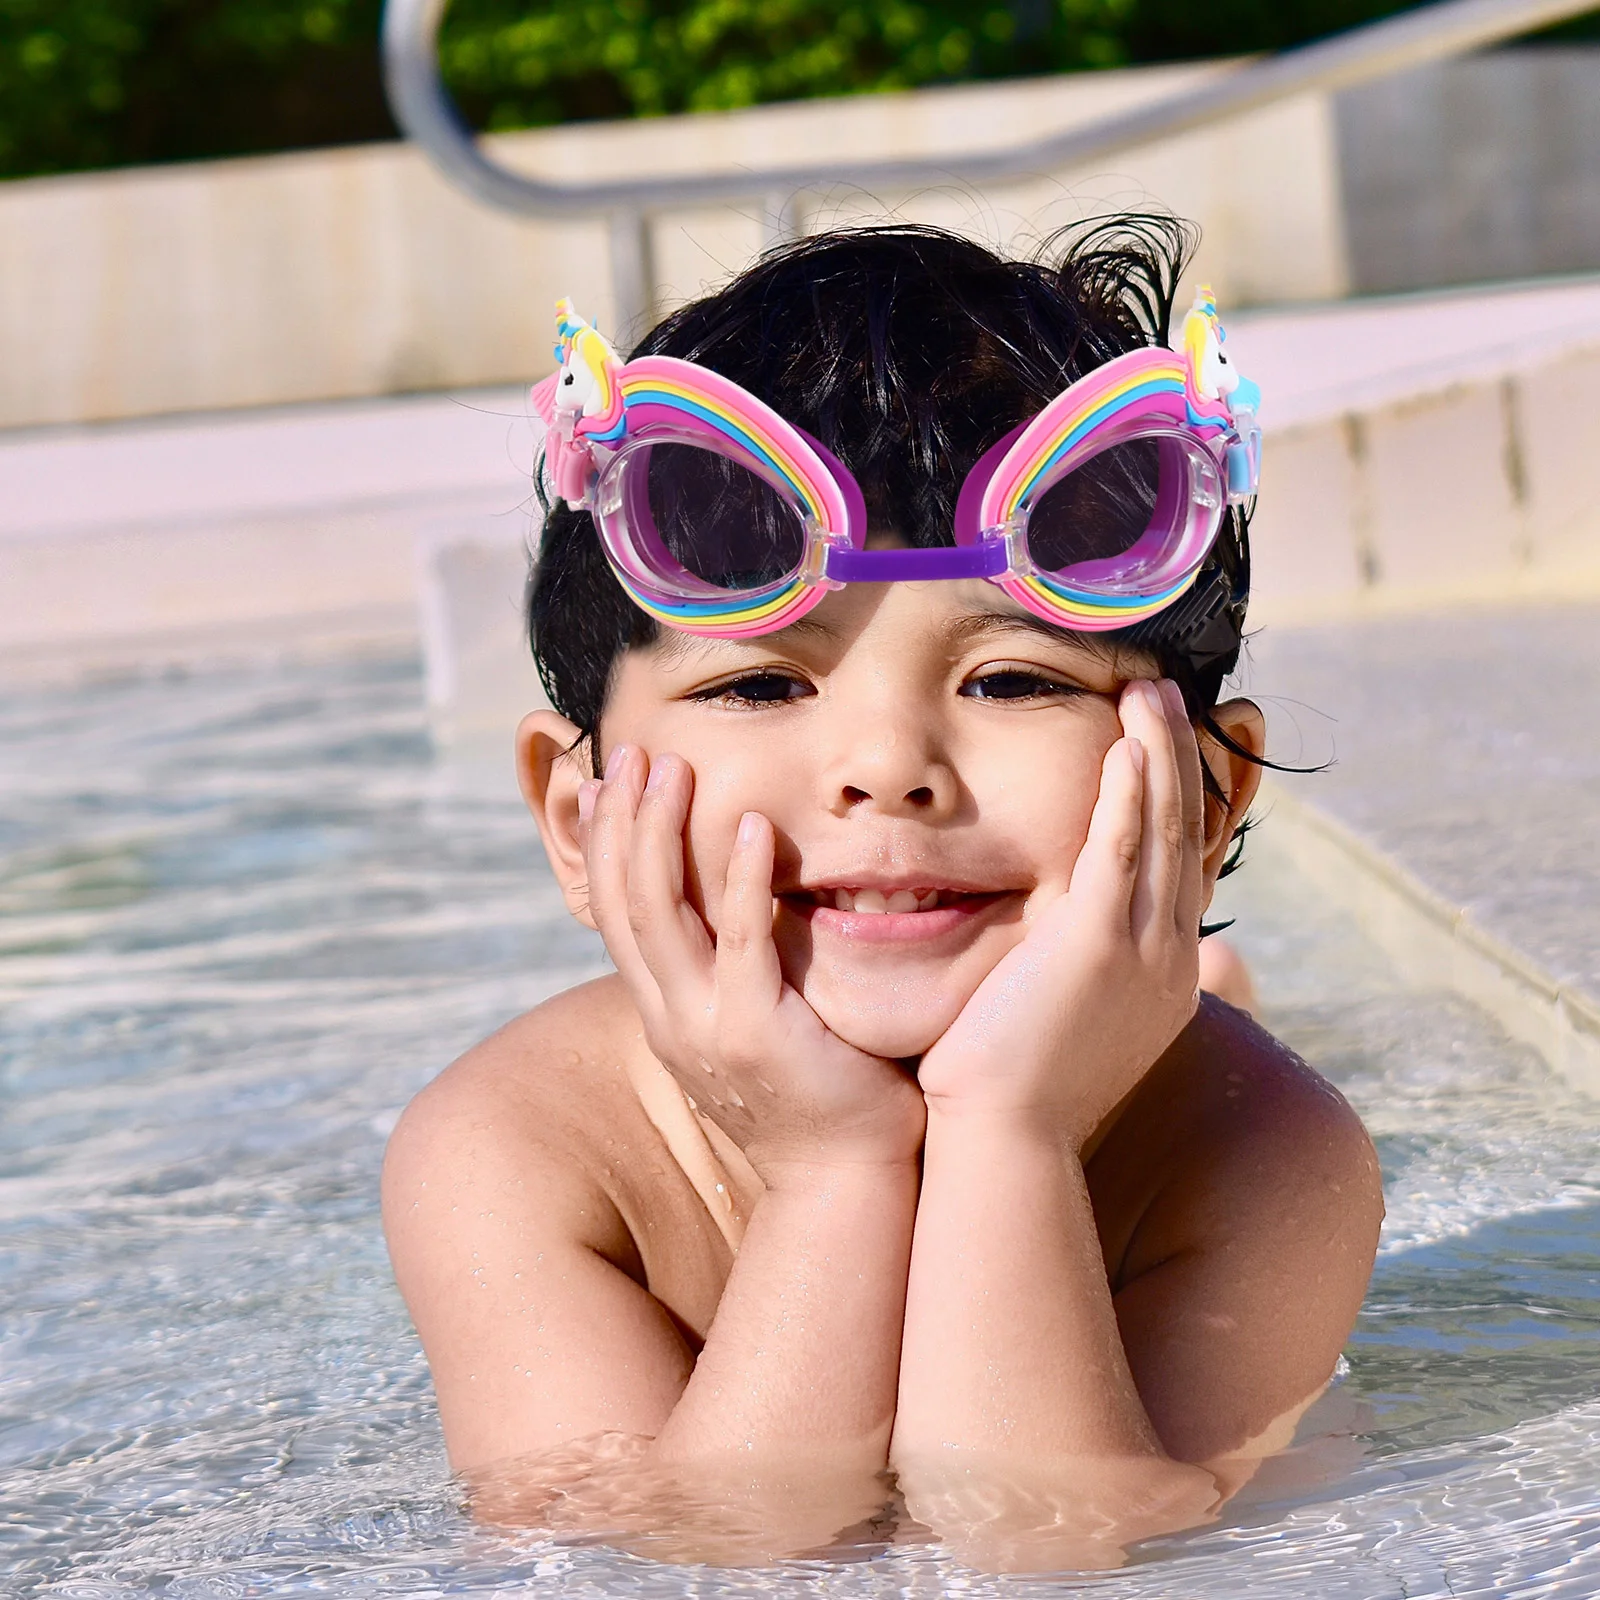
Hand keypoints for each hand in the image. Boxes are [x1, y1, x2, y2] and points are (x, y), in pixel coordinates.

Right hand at [581, 746, 926, 1178]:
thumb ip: (733, 972)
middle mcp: (669, 1017)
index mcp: (664, 1013)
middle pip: (622, 902)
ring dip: (661, 834)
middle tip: (631, 753)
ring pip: (659, 913)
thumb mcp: (751, 1028)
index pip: (614, 913)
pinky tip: (751, 826)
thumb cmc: (816, 1096)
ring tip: (673, 769)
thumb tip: (737, 914)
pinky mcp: (756, 1032)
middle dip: (622, 822)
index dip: (607, 843)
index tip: (611, 781)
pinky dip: (738, 879)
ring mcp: (705, 1027)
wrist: (844, 1179)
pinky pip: (738, 941)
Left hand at [915, 679, 1203, 1148]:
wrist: (1004, 1142)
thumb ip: (1079, 976)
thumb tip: (1070, 950)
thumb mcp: (1067, 1025)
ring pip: (1160, 832)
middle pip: (1182, 836)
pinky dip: (1128, 797)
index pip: (1179, 867)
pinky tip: (1127, 749)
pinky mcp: (1097, 947)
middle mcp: (1168, 960)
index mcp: (1164, 977)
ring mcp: (1142, 953)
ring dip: (1158, 756)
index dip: (1179, 800)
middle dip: (1179, 759)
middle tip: (1168, 696)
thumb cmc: (1016, 1091)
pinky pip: (1121, 853)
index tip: (1171, 747)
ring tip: (1152, 694)